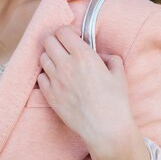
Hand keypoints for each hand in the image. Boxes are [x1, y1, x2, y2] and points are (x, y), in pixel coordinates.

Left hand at [37, 25, 135, 145]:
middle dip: (57, 41)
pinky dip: (47, 75)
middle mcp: (66, 65)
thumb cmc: (115, 101)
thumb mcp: (119, 72)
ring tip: (61, 63)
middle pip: (48, 41)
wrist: (105, 128)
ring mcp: (55, 80)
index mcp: (83, 55)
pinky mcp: (50, 95)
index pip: (62, 31)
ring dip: (50, 57)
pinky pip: (40, 77)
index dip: (68, 31)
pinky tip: (57, 79)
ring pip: (42, 57)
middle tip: (65, 48)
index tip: (75, 37)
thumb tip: (100, 55)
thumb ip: (109, 58)